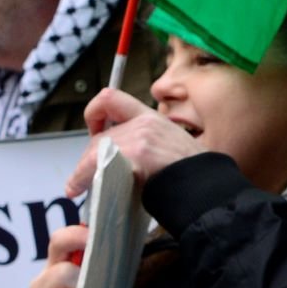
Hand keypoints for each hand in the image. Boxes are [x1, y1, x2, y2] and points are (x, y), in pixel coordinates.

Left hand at [66, 88, 206, 197]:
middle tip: (86, 174)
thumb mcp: (174, 148)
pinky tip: (76, 188)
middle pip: (100, 134)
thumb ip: (149, 143)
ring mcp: (140, 138)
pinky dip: (80, 177)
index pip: (112, 98)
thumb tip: (124, 155)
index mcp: (154, 119)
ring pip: (95, 149)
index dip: (95, 111)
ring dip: (83, 169)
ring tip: (78, 185)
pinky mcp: (135, 155)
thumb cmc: (195, 177)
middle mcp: (145, 123)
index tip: (94, 130)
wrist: (210, 189)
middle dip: (89, 155)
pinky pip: (94, 165)